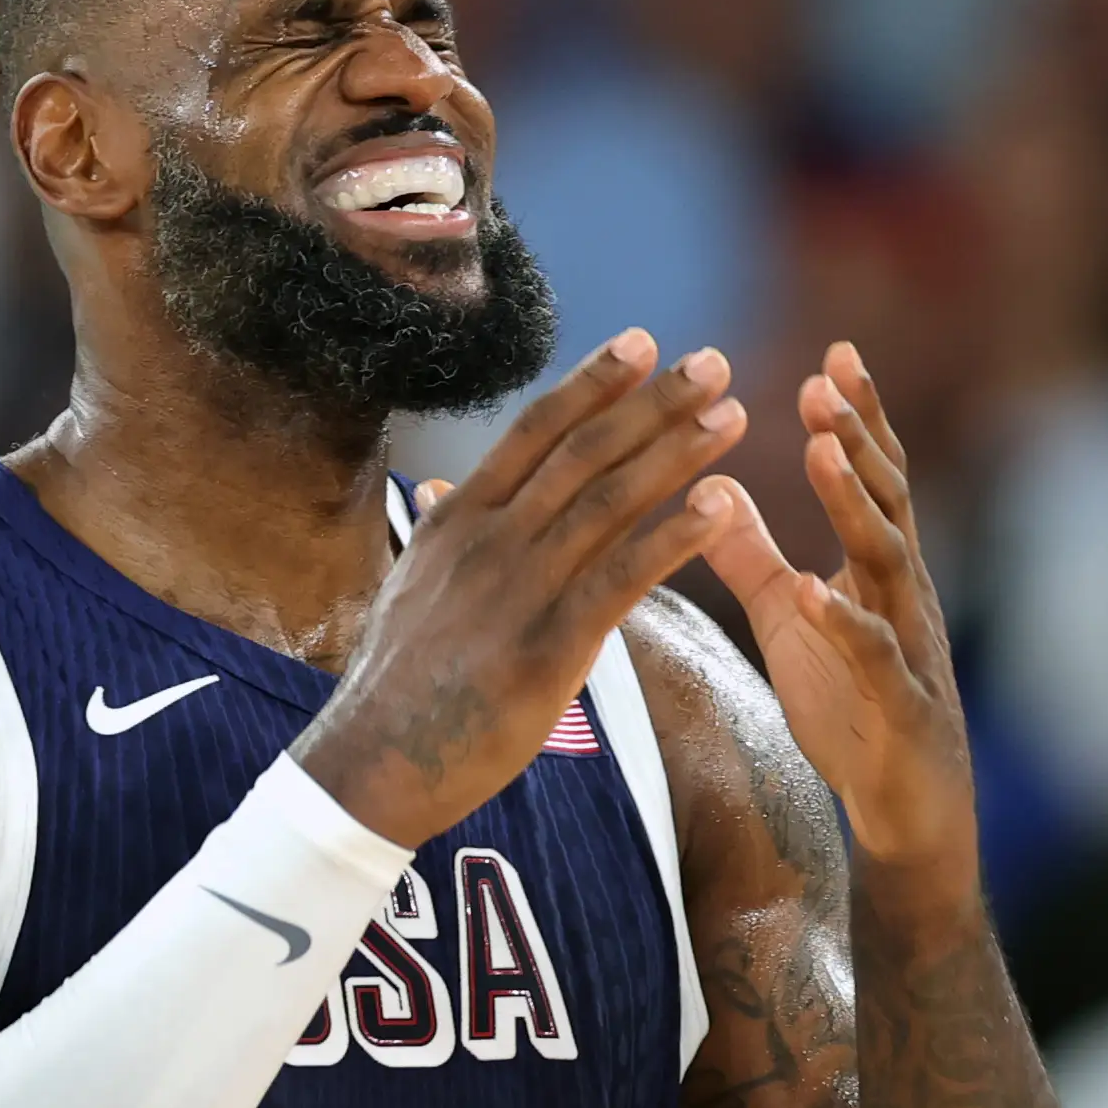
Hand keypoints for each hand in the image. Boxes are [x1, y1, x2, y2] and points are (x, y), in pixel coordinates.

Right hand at [296, 330, 747, 847]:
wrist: (374, 763)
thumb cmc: (398, 682)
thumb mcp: (410, 586)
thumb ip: (437, 531)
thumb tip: (438, 490)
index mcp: (459, 518)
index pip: (536, 430)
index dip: (594, 383)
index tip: (644, 344)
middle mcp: (490, 539)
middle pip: (585, 451)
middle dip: (655, 403)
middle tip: (714, 363)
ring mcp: (518, 590)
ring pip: (610, 502)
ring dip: (678, 454)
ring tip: (733, 417)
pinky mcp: (548, 648)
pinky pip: (622, 578)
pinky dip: (675, 537)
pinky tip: (720, 509)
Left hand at [702, 343, 977, 885]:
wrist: (907, 815)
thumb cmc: (855, 711)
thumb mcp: (792, 621)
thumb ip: (754, 556)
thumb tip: (707, 488)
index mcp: (879, 570)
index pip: (873, 477)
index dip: (858, 417)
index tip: (834, 354)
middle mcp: (903, 593)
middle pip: (888, 499)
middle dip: (859, 436)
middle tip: (827, 378)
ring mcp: (909, 644)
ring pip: (889, 560)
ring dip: (856, 504)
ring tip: (823, 452)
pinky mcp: (901, 704)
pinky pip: (873, 654)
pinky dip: (844, 619)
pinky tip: (814, 589)